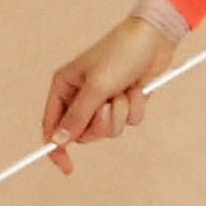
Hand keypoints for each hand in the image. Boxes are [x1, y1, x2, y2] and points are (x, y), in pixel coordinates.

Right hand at [41, 13, 175, 174]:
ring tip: (125, 91)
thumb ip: (77, 116)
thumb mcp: (96, 86)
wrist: (154, 39)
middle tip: (107, 106)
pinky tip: (137, 88)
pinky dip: (135, 108)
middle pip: (83, 133)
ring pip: (108, 130)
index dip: (56, 148)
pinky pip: (128, 122)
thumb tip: (58, 141)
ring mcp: (104, 100)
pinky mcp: (124, 102)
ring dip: (120, 113)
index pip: (51, 124)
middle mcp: (81, 94)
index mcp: (65, 85)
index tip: (67, 167)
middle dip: (100, 123)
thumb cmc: (120, 53)